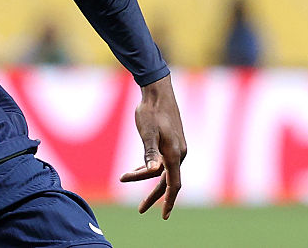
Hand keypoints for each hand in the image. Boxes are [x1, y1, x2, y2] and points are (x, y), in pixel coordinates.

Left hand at [119, 74, 186, 218]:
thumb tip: (151, 172)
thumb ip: (149, 152)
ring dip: (148, 179)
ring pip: (164, 171)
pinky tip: (137, 168)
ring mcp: (176, 147)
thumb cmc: (150, 111)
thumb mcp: (147, 131)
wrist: (157, 91)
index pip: (173, 185)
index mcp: (174, 154)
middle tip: (141, 209)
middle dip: (155, 196)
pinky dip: (150, 167)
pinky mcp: (171, 141)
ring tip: (128, 180)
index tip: (163, 216)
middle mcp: (179, 153)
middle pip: (168, 181)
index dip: (168, 202)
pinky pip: (162, 161)